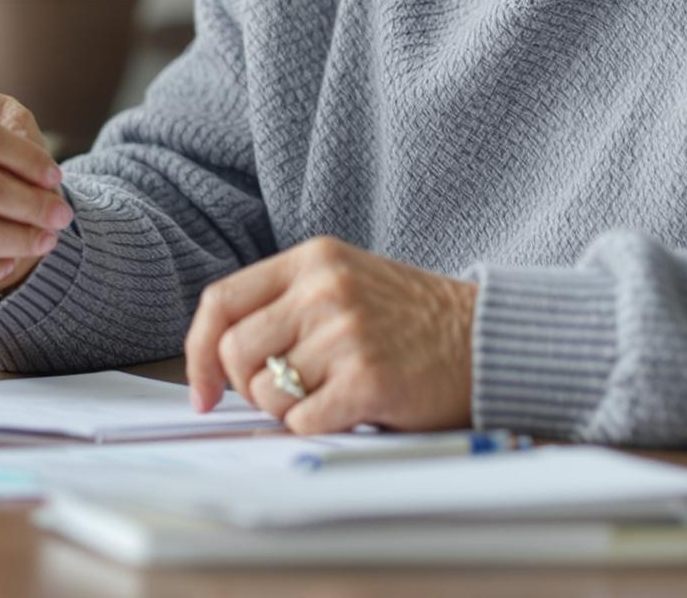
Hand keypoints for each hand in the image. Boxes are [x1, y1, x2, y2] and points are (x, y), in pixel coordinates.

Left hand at [183, 236, 477, 433]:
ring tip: (332, 395)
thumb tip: (219, 362)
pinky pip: (302, 421)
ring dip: (289, 409)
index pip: (220, 303)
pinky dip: (316, 427)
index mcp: (313, 259)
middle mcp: (324, 290)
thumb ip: (287, 305)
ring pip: (266, 393)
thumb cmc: (415, 319)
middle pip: (236, 353)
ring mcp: (346, 333)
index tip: (205, 390)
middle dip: (251, 387)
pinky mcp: (367, 379)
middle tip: (290, 394)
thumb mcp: (347, 282)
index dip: (199, 353)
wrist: (487, 339)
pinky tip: (348, 411)